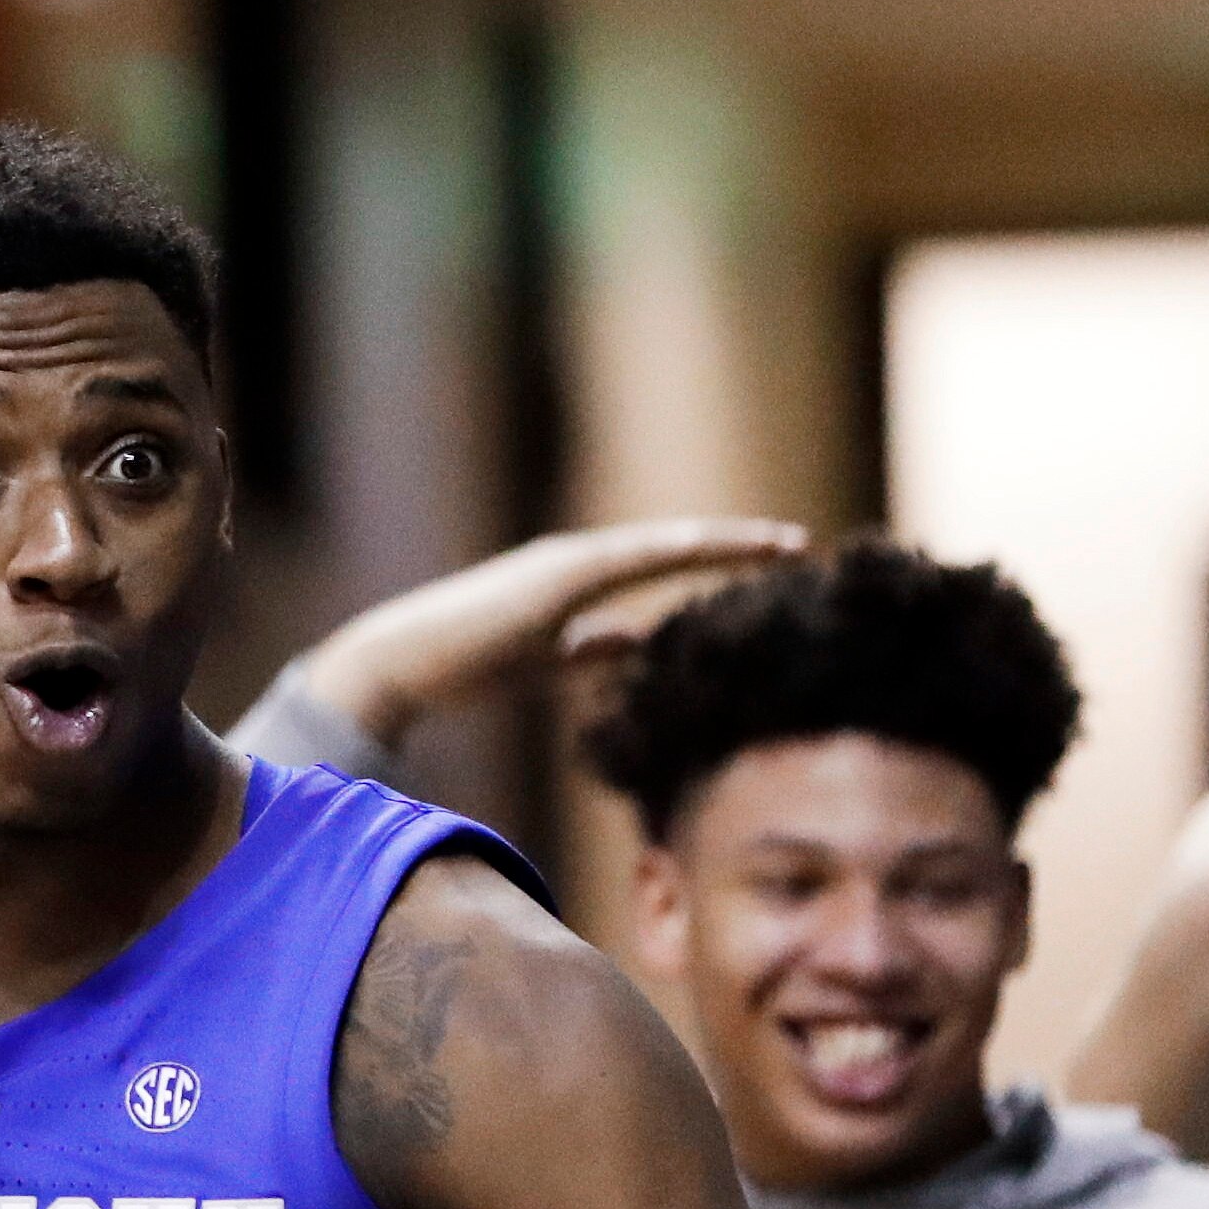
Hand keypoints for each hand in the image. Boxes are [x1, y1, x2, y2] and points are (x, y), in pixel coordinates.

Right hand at [290, 516, 807, 741]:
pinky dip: (679, 552)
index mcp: (579, 579)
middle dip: (739, 547)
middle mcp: (580, 560)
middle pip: (677, 546)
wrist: (406, 660)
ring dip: (724, 543)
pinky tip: (723, 547)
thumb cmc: (466, 665)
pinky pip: (631, 559)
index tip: (774, 562)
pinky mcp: (557, 576)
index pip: (666, 564)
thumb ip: (593, 647)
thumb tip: (642, 641)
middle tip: (802, 544)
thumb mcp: (548, 661)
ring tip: (784, 544)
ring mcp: (569, 562)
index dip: (720, 561)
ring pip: (664, 544)